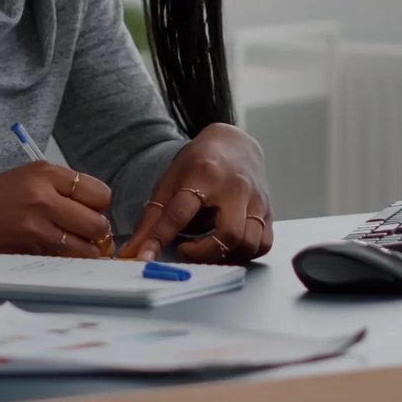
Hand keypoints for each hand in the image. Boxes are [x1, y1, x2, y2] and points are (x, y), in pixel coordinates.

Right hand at [0, 162, 112, 258]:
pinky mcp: (28, 255)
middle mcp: (43, 201)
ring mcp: (35, 231)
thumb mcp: (32, 175)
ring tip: (73, 243)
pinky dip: (67, 261)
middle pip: (98, 225)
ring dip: (85, 250)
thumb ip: (66, 186)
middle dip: (97, 230)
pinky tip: (56, 252)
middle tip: (85, 229)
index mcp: (45, 175)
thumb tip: (100, 209)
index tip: (90, 207)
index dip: (99, 204)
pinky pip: (65, 263)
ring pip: (86, 250)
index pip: (99, 194)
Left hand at [118, 124, 271, 263]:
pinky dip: (245, 253)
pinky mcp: (268, 210)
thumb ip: (152, 219)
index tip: (145, 257)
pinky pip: (264, 243)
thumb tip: (133, 251)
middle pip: (229, 234)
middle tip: (186, 250)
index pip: (180, 213)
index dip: (159, 238)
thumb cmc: (200, 162)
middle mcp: (235, 187)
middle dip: (204, 253)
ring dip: (225, 256)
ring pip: (250, 242)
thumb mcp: (170, 182)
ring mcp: (256, 199)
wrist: (235, 143)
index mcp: (204, 174)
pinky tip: (226, 248)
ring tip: (206, 250)